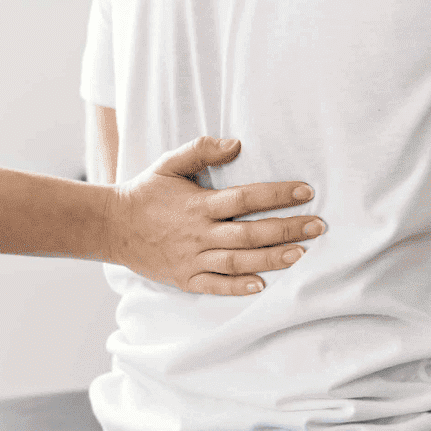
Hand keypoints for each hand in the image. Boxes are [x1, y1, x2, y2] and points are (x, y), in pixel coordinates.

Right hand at [109, 136, 325, 294]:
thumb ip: (201, 149)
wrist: (112, 226)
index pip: (246, 198)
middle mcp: (199, 233)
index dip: (278, 194)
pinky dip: (238, 287)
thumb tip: (236, 143)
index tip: (306, 191)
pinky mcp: (185, 278)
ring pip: (238, 262)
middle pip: (250, 233)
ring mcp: (192, 259)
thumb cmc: (146, 192)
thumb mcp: (168, 163)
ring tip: (300, 253)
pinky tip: (262, 285)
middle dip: (287, 229)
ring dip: (271, 258)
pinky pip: (215, 286)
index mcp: (198, 204)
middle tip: (318, 226)